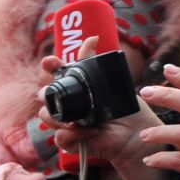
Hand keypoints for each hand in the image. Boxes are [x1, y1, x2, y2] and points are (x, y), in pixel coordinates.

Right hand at [36, 35, 165, 165]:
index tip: (50, 62)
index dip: (50, 66)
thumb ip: (97, 64)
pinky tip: (90, 131)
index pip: (55, 73)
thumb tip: (91, 37)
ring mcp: (67, 123)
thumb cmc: (125, 110)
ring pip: (46, 116)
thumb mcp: (113, 83)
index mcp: (76, 88)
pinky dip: (72, 135)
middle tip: (53, 93)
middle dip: (46, 93)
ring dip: (58, 117)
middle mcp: (68, 105)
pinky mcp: (72, 141)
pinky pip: (59, 138)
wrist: (136, 135)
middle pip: (44, 95)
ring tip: (77, 121)